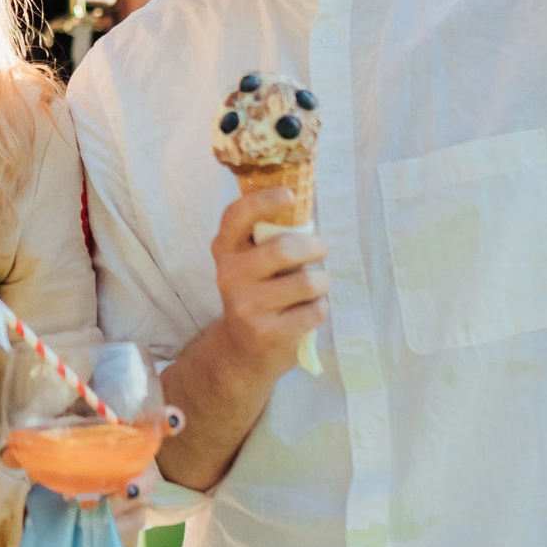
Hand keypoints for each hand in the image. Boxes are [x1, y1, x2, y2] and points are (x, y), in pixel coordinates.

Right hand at [208, 187, 329, 383]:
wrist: (241, 351)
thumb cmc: (257, 294)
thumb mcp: (251, 263)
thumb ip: (268, 237)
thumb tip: (303, 202)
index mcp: (225, 250)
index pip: (237, 217)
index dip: (263, 201)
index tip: (290, 195)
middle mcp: (229, 276)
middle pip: (283, 249)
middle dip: (315, 246)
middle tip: (321, 249)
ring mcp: (247, 307)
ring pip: (307, 282)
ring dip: (321, 281)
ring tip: (313, 287)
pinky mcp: (267, 333)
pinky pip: (315, 310)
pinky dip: (320, 308)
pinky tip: (306, 312)